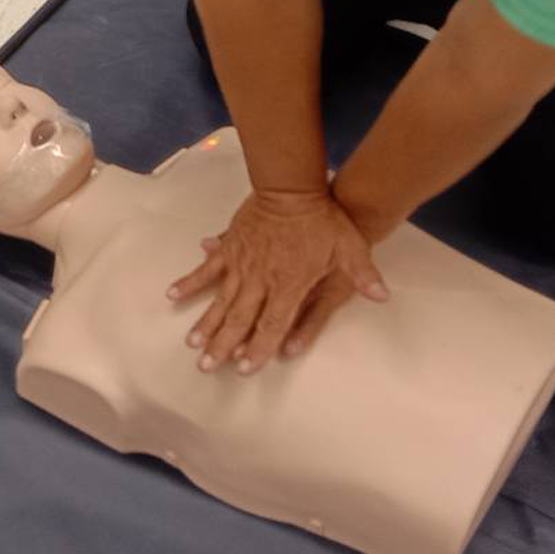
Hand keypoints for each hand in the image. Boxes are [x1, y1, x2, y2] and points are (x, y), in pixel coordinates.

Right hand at [168, 188, 387, 371]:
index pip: (272, 324)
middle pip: (240, 318)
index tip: (244, 367)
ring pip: (220, 300)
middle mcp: (261, 279)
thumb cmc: (324, 219)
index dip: (258, 348)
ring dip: (206, 323)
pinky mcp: (229, 247)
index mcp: (289, 284)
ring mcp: (241, 263)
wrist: (292, 186)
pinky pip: (207, 268)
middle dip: (223, 345)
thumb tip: (381, 296)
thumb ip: (363, 275)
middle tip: (207, 367)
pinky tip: (173, 295)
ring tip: (192, 344)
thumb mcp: (351, 248)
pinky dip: (190, 282)